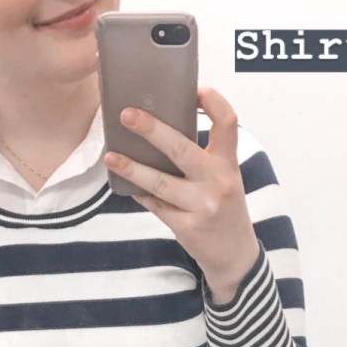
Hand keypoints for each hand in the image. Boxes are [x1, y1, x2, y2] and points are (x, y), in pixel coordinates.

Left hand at [103, 87, 260, 304]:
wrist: (235, 256)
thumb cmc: (225, 209)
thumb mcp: (226, 178)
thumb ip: (205, 156)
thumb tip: (162, 130)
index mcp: (229, 164)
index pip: (228, 123)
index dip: (214, 102)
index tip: (195, 90)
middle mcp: (217, 182)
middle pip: (182, 149)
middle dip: (153, 130)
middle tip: (127, 115)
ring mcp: (201, 206)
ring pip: (160, 182)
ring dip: (132, 168)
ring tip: (110, 156)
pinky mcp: (186, 227)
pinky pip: (155, 205)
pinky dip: (140, 193)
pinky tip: (125, 184)